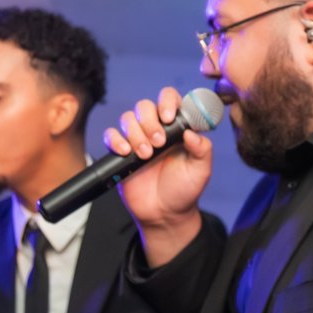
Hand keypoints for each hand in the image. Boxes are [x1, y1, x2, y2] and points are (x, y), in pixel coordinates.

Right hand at [103, 88, 212, 230]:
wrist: (164, 214)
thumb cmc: (184, 190)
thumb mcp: (200, 170)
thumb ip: (202, 149)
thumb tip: (191, 132)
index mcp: (177, 128)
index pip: (170, 99)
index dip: (168, 102)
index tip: (169, 118)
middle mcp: (157, 129)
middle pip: (145, 106)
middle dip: (150, 122)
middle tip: (158, 143)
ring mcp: (137, 139)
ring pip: (128, 118)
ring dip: (135, 134)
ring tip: (146, 155)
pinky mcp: (121, 152)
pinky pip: (111, 134)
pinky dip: (116, 140)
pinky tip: (126, 153)